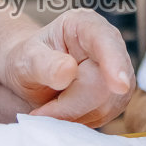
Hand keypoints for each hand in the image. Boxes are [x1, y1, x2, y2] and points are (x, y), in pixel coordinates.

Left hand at [5, 8, 134, 127]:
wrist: (31, 75)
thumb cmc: (28, 60)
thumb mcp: (26, 59)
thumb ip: (44, 64)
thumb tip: (68, 71)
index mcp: (85, 25)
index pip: (105, 41)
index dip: (114, 63)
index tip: (119, 86)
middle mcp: (108, 44)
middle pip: (104, 84)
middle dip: (71, 104)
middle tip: (41, 112)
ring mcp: (117, 71)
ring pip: (106, 104)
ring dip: (74, 114)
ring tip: (50, 108)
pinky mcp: (116, 96)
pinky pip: (105, 115)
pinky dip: (80, 120)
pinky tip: (63, 112)